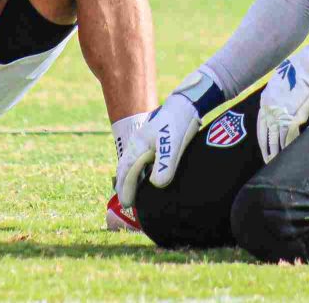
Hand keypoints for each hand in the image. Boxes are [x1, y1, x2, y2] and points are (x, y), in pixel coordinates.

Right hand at [115, 93, 199, 207]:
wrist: (185, 105)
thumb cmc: (178, 124)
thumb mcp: (173, 146)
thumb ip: (165, 165)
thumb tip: (156, 184)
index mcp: (138, 145)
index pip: (127, 172)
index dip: (126, 189)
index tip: (127, 204)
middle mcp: (137, 143)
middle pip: (125, 167)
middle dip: (123, 185)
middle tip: (126, 203)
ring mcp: (143, 141)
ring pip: (131, 163)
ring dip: (129, 178)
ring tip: (131, 193)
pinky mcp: (151, 141)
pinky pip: (138, 159)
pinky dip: (137, 171)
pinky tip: (144, 177)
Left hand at [257, 45, 308, 163]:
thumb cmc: (302, 70)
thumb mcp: (284, 81)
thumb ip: (281, 95)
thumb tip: (284, 105)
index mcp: (266, 99)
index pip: (260, 124)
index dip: (263, 137)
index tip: (264, 147)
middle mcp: (270, 107)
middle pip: (265, 134)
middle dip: (266, 149)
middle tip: (268, 162)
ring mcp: (281, 112)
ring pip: (276, 139)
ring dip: (276, 152)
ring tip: (277, 164)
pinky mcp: (294, 115)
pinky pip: (289, 136)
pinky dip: (289, 146)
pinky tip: (290, 153)